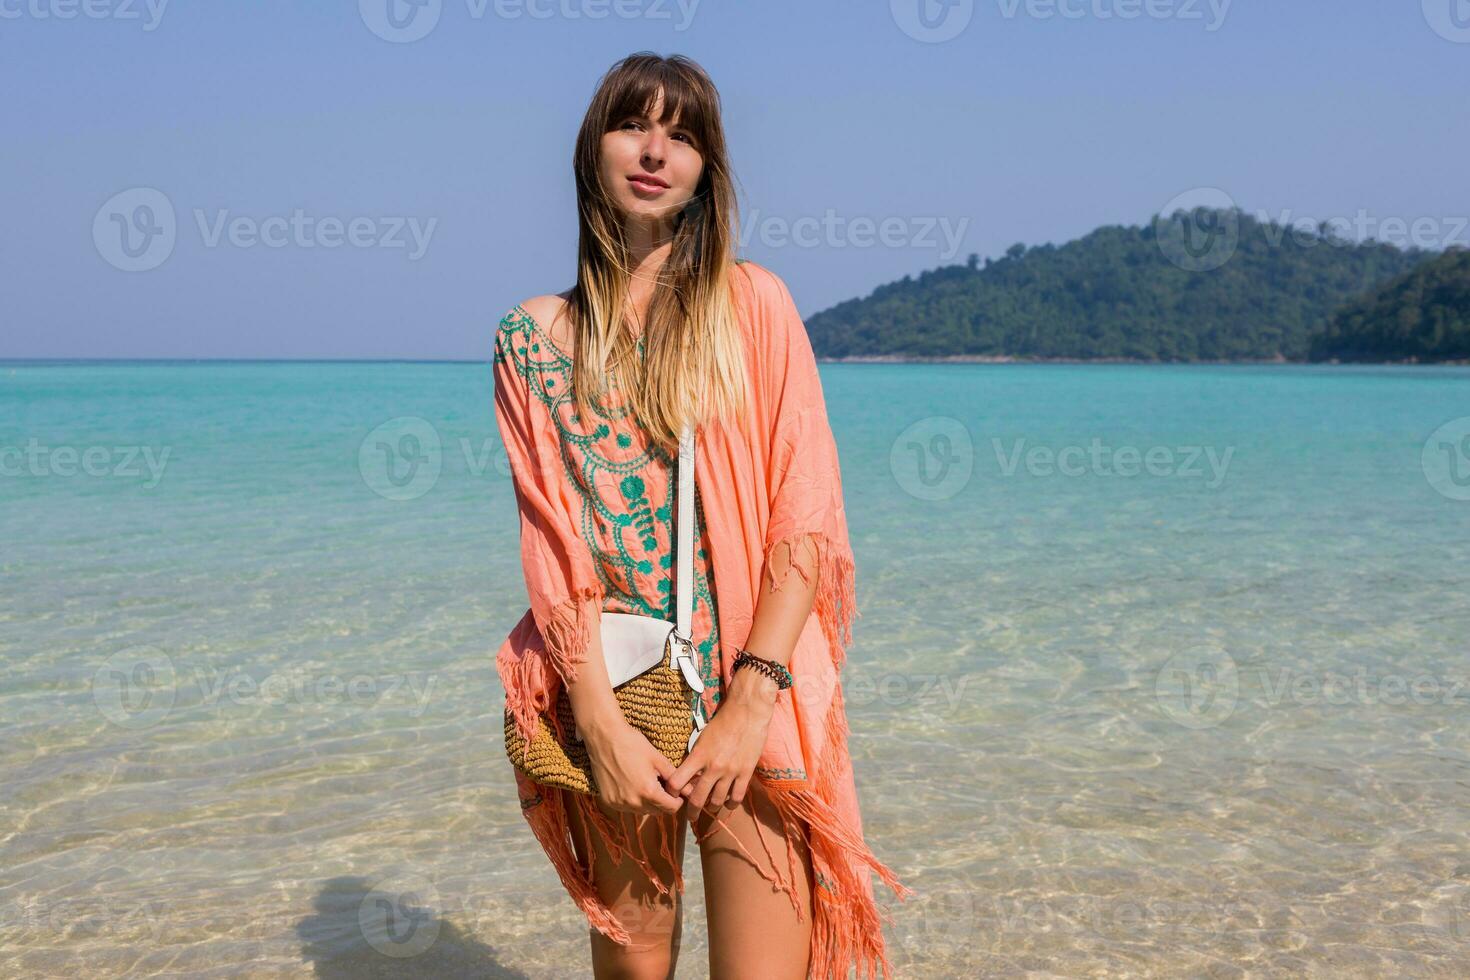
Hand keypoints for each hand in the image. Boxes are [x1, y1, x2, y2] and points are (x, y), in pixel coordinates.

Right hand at [581, 714, 684, 815]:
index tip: (676, 791)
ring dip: (647, 802)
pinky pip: (627, 807)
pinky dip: (632, 800)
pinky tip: (631, 784)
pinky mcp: (609, 801)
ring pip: (641, 811)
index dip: (677, 800)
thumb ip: (674, 777)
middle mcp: (633, 802)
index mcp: (648, 792)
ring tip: (646, 782)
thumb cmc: (632, 744)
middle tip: (661, 784)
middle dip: (663, 801)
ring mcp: (619, 803)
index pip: (671, 808)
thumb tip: (691, 789)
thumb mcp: (657, 759)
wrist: (604, 737)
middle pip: (657, 811)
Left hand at [663, 670, 778, 812]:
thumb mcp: (702, 736)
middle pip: (696, 798)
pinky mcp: (746, 773)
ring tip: (710, 809)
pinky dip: (731, 804)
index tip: (671, 795)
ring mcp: (730, 772)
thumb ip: (696, 756)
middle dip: (691, 811)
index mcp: (699, 756)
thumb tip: (689, 774)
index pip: (677, 781)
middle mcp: (713, 767)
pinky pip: (737, 797)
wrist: (748, 712)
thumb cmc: (723, 721)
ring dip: (712, 808)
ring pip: (717, 801)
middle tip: (689, 816)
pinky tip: (728, 804)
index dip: (671, 791)